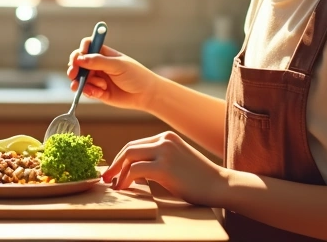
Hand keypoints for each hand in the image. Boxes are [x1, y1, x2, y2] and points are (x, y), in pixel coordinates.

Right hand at [65, 38, 157, 110]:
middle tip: (73, 74)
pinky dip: (89, 92)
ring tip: (79, 87)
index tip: (78, 58)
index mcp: (104, 53)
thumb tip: (80, 59)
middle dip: (74, 68)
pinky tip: (99, 93)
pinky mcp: (98, 91)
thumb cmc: (136, 75)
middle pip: (79, 63)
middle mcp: (98, 65)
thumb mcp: (118, 65)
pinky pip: (87, 90)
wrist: (145, 95)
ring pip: (80, 78)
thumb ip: (98, 62)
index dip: (81, 50)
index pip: (87, 46)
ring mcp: (97, 78)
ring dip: (79, 82)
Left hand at [102, 131, 226, 206]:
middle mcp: (164, 140)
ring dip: (118, 172)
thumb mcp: (175, 161)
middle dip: (114, 164)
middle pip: (129, 148)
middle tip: (106, 178)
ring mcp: (164, 151)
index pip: (136, 144)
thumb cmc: (197, 179)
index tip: (114, 171)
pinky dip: (126, 180)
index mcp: (166, 137)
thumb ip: (157, 160)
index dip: (121, 159)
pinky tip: (125, 189)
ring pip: (129, 157)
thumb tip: (132, 171)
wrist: (219, 185)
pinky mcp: (164, 166)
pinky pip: (135, 170)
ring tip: (114, 186)